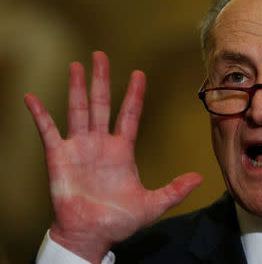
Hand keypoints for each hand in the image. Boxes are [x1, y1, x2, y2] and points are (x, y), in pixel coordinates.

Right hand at [25, 51, 201, 262]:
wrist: (90, 235)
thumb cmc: (118, 220)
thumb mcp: (152, 205)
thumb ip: (174, 190)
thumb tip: (200, 178)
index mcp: (122, 150)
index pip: (129, 114)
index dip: (134, 94)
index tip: (139, 74)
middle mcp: (100, 143)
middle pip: (101, 103)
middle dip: (101, 79)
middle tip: (101, 55)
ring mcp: (79, 148)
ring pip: (77, 110)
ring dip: (76, 87)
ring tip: (77, 65)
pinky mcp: (58, 157)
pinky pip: (48, 131)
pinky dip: (40, 115)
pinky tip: (32, 98)